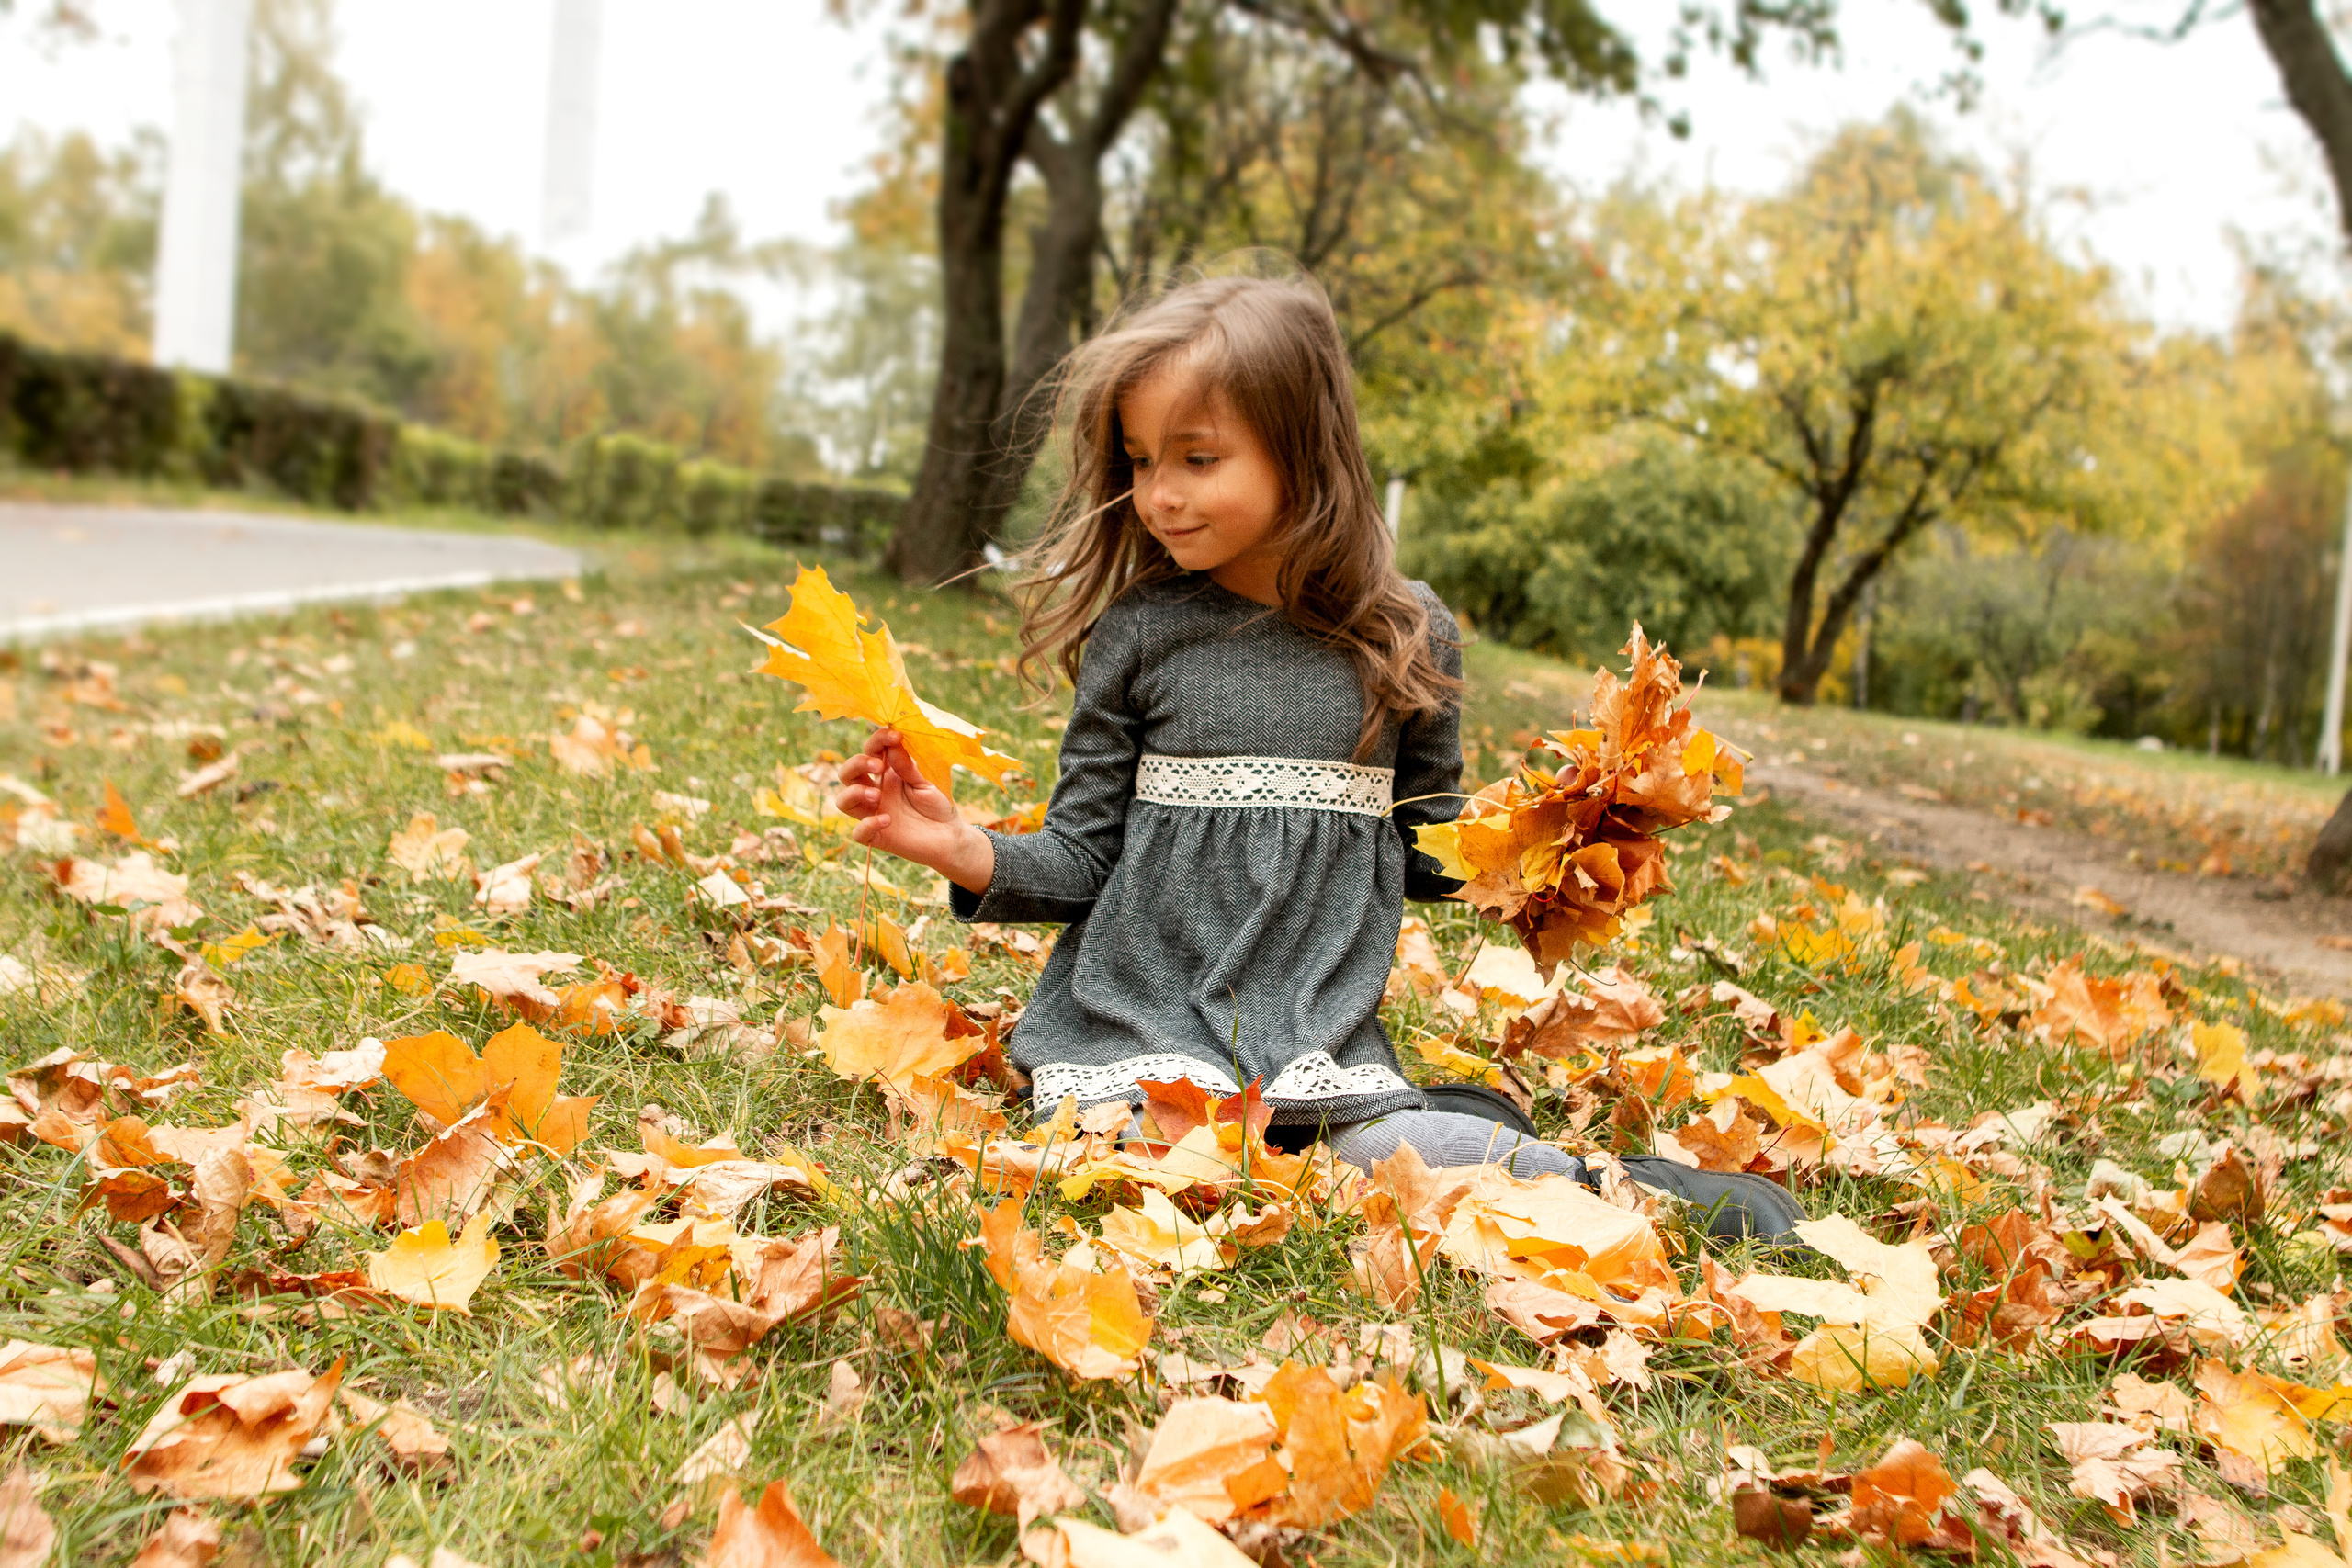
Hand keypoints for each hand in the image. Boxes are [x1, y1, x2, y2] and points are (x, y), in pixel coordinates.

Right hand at [833, 729, 995, 893]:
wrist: (949, 836)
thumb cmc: (937, 804)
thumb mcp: (927, 782)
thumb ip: (909, 767)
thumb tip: (894, 745)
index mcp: (886, 772)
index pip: (870, 750)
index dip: (878, 740)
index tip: (895, 735)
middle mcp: (874, 790)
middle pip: (847, 773)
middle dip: (857, 764)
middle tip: (879, 766)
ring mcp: (872, 813)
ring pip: (843, 800)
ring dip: (854, 793)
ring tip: (877, 795)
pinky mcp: (876, 836)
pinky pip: (858, 832)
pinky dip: (867, 825)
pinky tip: (887, 820)